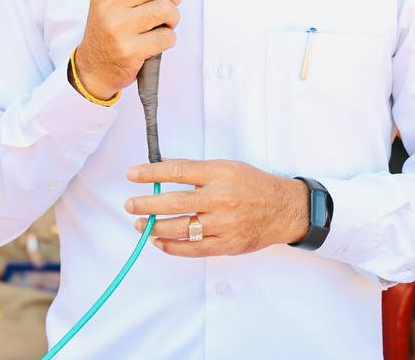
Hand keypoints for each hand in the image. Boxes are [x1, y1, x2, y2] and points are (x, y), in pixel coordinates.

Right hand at [73, 0, 180, 99]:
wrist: (93, 68)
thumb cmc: (108, 32)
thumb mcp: (107, 3)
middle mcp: (108, 6)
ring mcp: (118, 28)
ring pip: (165, 9)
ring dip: (173, 16)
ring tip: (165, 23)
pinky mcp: (130, 50)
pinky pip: (167, 36)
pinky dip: (169, 38)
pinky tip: (158, 41)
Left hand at [124, 159, 308, 256]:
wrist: (283, 208)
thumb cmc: (253, 185)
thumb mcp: (226, 167)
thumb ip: (195, 169)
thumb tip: (163, 166)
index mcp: (219, 174)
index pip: (178, 171)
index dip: (152, 173)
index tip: (132, 174)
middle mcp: (220, 198)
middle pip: (175, 202)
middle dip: (147, 204)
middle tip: (130, 205)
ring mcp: (224, 223)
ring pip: (181, 228)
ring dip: (155, 228)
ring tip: (140, 225)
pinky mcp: (227, 244)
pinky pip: (194, 249)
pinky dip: (173, 247)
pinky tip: (159, 242)